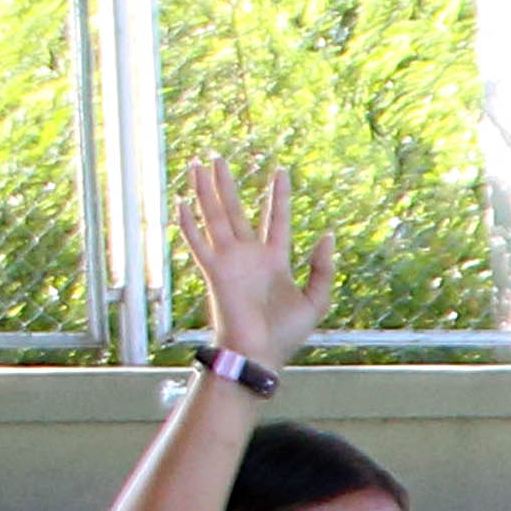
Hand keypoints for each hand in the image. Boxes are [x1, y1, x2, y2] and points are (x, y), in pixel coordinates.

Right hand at [175, 157, 337, 365]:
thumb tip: (327, 236)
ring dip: (206, 191)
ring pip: (215, 217)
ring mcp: (229, 261)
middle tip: (219, 157)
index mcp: (274, 261)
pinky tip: (182, 201)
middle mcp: (249, 256)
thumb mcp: (317, 299)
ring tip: (199, 164)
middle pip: (236, 211)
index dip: (278, 196)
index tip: (280, 171)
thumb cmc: (286, 333)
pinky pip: (198, 242)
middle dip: (227, 184)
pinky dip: (189, 223)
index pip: (276, 219)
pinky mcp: (214, 271)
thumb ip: (324, 268)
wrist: (261, 353)